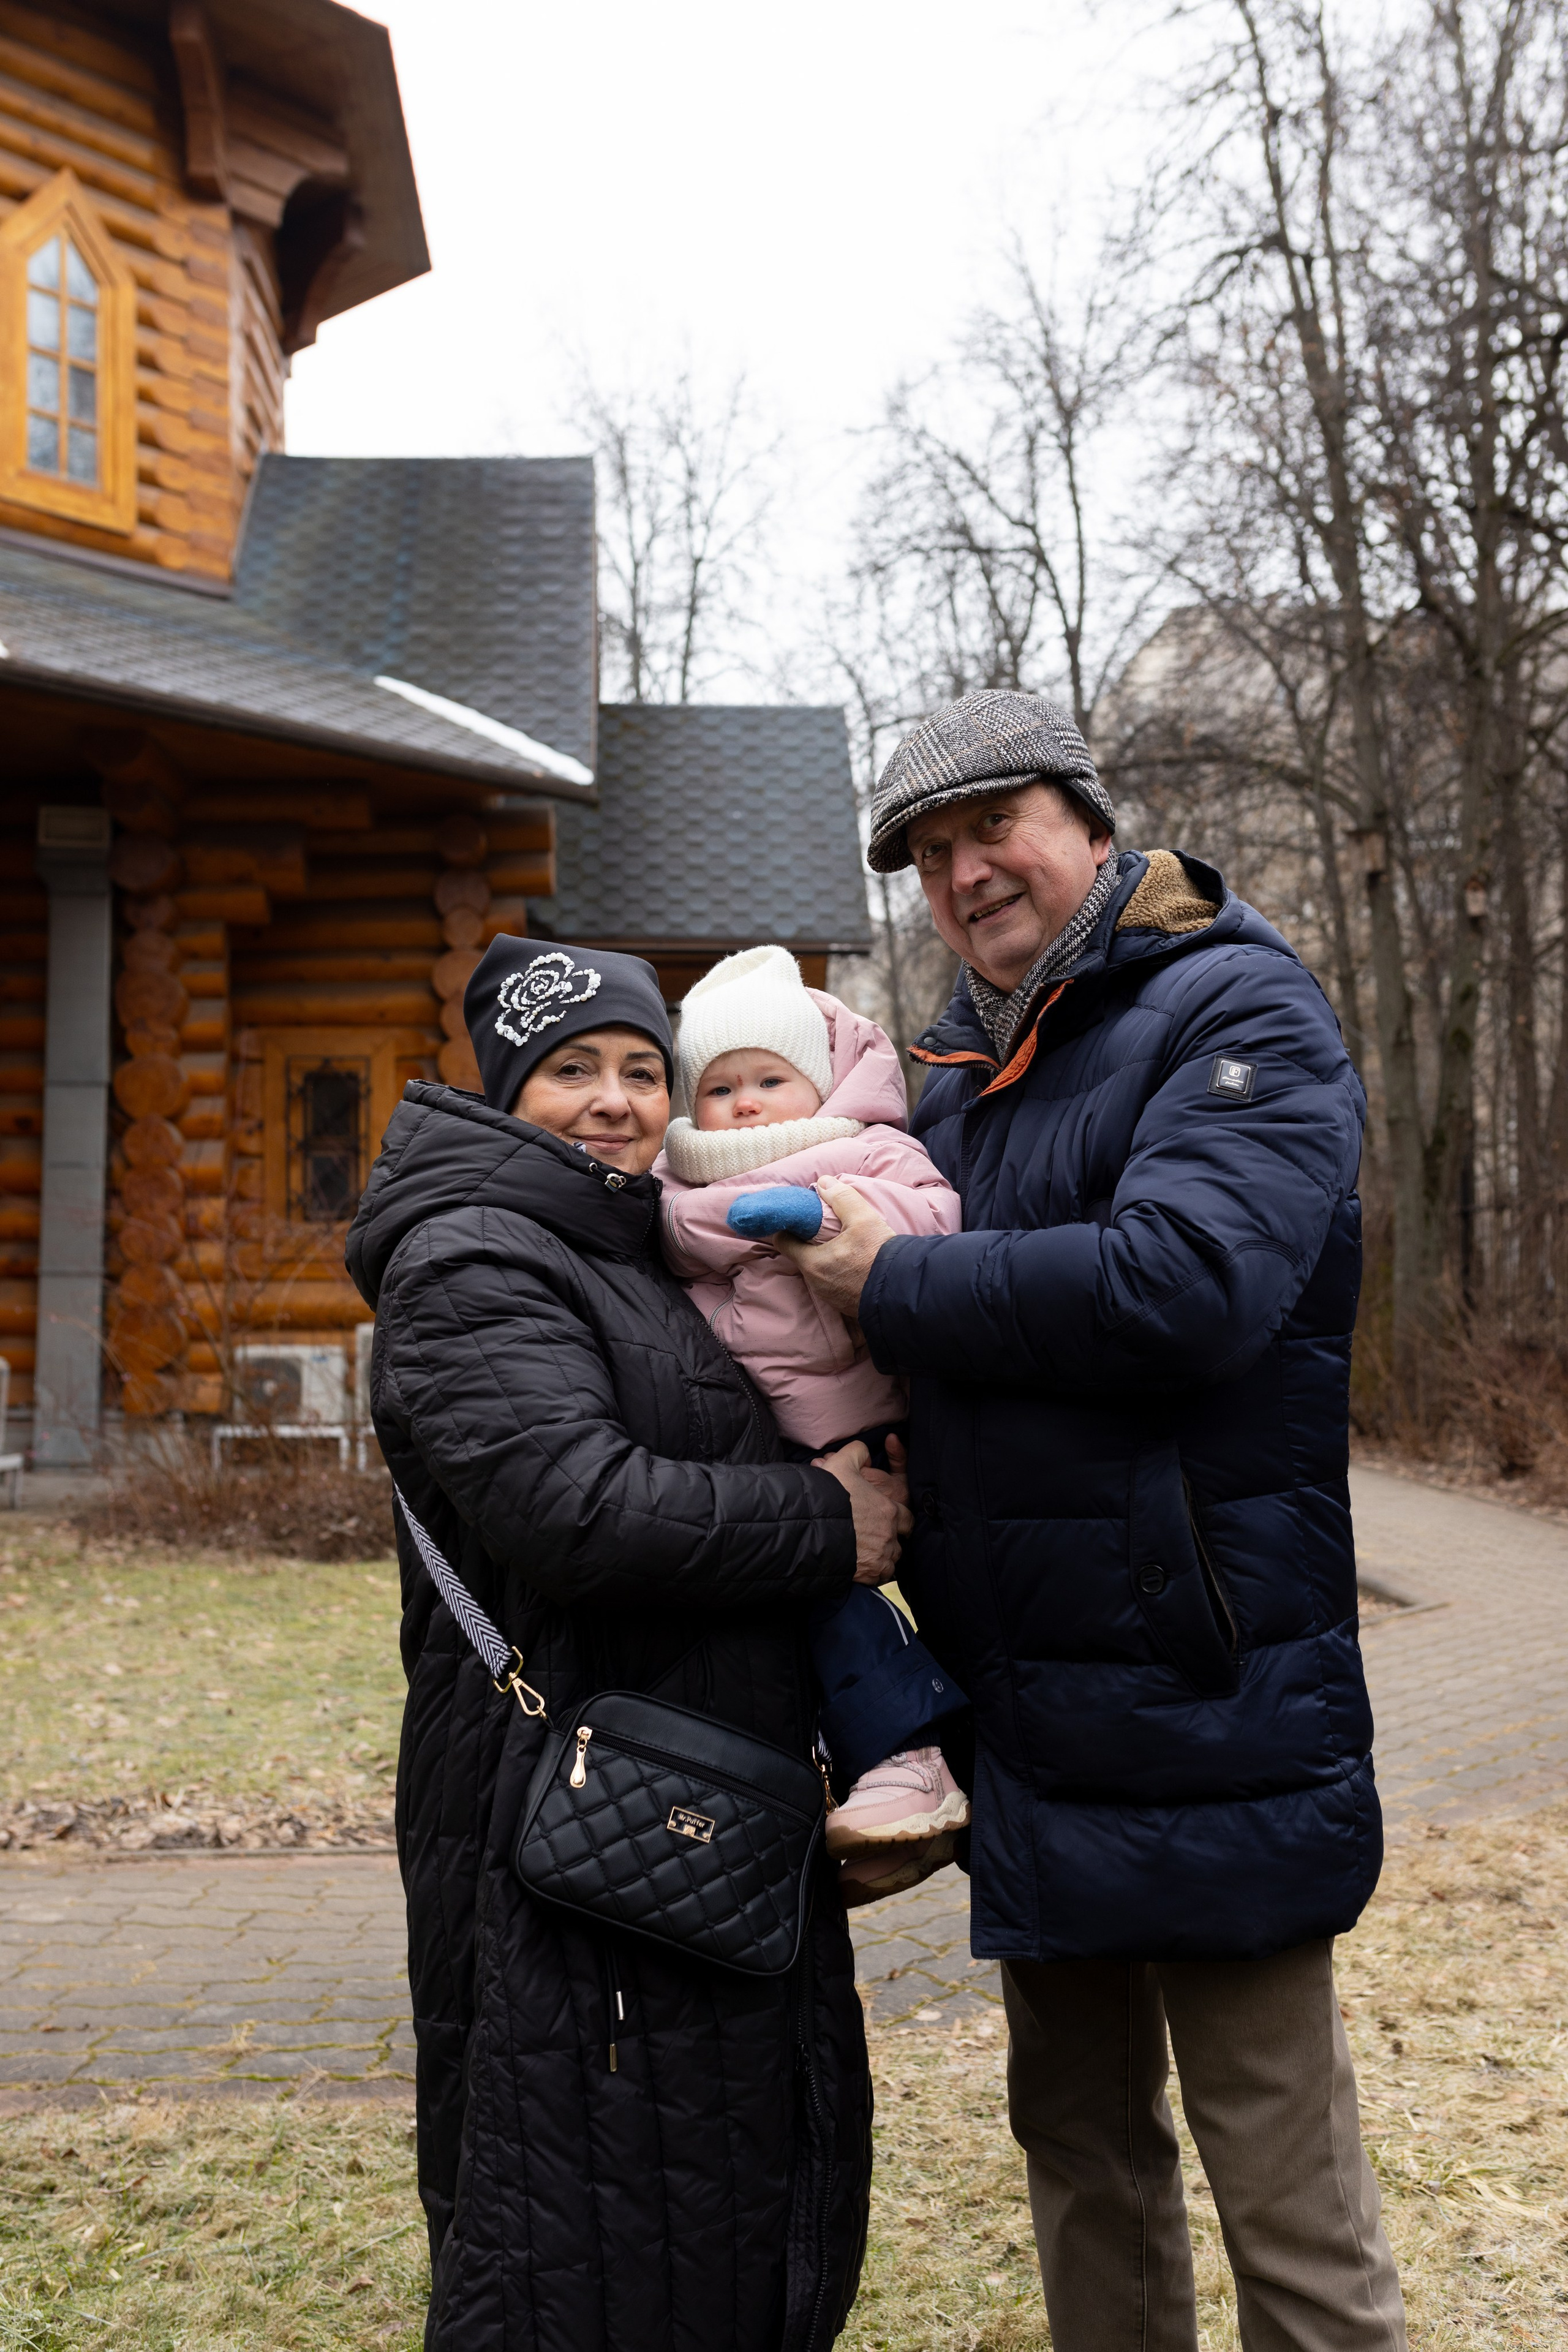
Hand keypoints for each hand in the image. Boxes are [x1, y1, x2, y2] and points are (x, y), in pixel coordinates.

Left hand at [776, 1177, 896, 1321]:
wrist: (906, 1292)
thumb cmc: (880, 1256)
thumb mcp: (863, 1219)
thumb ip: (842, 1198)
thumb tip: (823, 1182)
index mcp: (813, 1262)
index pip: (783, 1241)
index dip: (789, 1226)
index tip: (801, 1217)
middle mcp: (816, 1282)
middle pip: (802, 1255)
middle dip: (809, 1241)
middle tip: (825, 1227)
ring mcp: (829, 1296)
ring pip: (818, 1270)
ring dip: (825, 1256)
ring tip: (842, 1243)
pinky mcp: (844, 1304)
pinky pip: (833, 1283)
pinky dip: (838, 1271)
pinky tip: (854, 1262)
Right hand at [814, 1437, 912, 1585]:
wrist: (809, 1529)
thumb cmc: (827, 1496)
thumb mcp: (841, 1463)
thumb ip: (857, 1452)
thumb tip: (863, 1451)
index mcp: (887, 1510)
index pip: (907, 1517)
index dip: (899, 1518)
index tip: (891, 1520)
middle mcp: (888, 1535)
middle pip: (900, 1541)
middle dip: (892, 1540)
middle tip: (879, 1538)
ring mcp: (878, 1557)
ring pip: (890, 1560)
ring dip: (882, 1557)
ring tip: (869, 1552)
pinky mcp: (867, 1574)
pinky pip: (878, 1576)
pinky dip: (873, 1573)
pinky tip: (862, 1567)